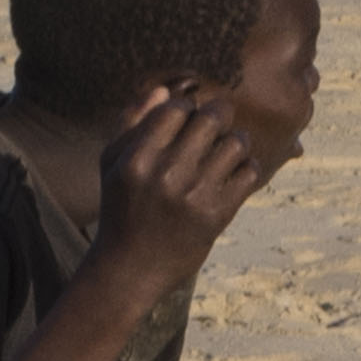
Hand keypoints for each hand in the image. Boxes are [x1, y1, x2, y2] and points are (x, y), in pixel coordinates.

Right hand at [98, 77, 289, 290]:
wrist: (130, 270)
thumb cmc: (121, 209)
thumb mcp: (112, 165)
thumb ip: (131, 122)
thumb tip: (165, 90)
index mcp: (138, 158)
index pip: (177, 108)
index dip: (187, 107)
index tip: (187, 120)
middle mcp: (166, 174)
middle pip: (211, 119)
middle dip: (218, 116)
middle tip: (217, 125)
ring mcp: (194, 196)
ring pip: (236, 143)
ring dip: (236, 141)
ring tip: (227, 150)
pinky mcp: (217, 215)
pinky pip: (248, 173)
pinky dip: (246, 168)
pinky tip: (233, 174)